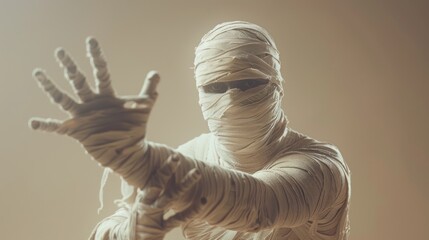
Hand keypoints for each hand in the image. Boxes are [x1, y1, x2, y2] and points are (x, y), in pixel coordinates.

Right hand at [29, 37, 158, 165]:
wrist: (129, 152)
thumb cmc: (135, 129)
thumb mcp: (143, 108)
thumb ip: (148, 91)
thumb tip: (156, 73)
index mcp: (107, 96)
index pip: (101, 72)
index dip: (96, 57)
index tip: (90, 41)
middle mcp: (93, 103)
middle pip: (79, 82)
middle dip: (70, 67)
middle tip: (59, 51)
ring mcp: (83, 117)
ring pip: (64, 99)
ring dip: (51, 87)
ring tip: (39, 73)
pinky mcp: (78, 132)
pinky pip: (58, 128)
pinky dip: (46, 125)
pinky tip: (33, 123)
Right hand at [130, 154, 201, 239]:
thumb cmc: (140, 220)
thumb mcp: (144, 204)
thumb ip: (153, 191)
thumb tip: (163, 175)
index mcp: (144, 196)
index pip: (154, 178)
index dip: (165, 167)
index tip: (175, 156)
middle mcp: (147, 204)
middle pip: (158, 183)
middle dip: (167, 170)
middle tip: (177, 157)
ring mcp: (153, 215)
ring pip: (171, 197)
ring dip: (185, 183)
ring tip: (197, 172)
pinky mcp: (159, 228)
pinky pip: (178, 218)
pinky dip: (192, 210)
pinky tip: (203, 201)